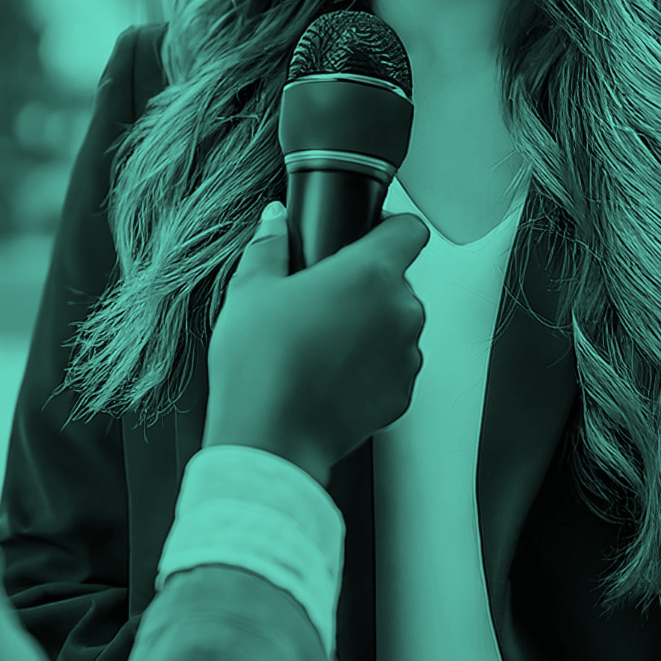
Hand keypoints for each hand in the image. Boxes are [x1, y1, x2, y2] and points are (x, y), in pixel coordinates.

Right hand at [205, 200, 428, 481]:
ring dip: (370, 325)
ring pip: (396, 324)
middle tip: (320, 298)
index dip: (388, 226)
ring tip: (320, 340)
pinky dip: (370, 365)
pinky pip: (393, 365)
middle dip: (366, 284)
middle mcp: (400, 312)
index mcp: (370, 274)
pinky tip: (329, 372)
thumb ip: (269, 245)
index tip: (366, 234)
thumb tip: (275, 222)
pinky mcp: (402, 395)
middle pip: (397, 280)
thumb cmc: (260, 364)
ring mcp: (406, 357)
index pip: (410, 229)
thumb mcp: (250, 290)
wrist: (270, 438)